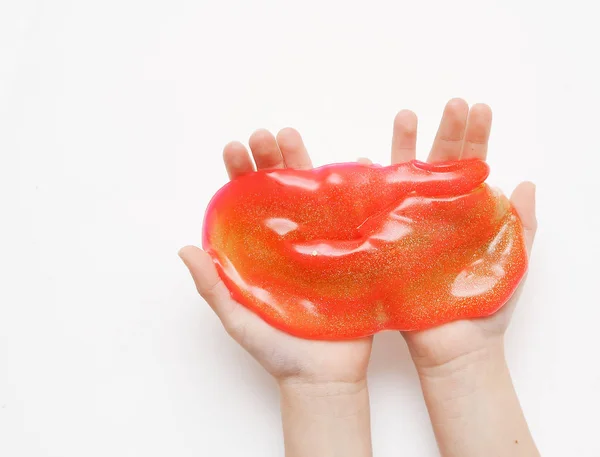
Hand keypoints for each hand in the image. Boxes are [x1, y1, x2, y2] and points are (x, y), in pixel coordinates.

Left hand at [179, 128, 371, 385]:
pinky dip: (358, 191)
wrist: (322, 379)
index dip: (240, 174)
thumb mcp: (238, 319)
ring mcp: (325, 244)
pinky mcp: (354, 254)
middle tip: (263, 136)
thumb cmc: (276, 351)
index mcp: (263, 251)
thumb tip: (184, 249)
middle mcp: (293, 241)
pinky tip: (355, 166)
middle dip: (271, 161)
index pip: (248, 204)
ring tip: (292, 140)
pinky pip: (356, 218)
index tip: (233, 149)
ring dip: (307, 164)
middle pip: (281, 191)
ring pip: (316, 196)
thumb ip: (213, 287)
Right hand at [390, 99, 537, 371]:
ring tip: (407, 116)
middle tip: (452, 103)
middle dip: (447, 130)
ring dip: (405, 145)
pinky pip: (376, 209)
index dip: (475, 136)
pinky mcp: (389, 241)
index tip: (478, 108)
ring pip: (406, 176)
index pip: (471, 166)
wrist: (456, 345)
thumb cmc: (485, 305)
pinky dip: (371, 185)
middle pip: (440, 162)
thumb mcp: (513, 262)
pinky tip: (365, 162)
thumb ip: (522, 225)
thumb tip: (527, 183)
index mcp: (468, 211)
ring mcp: (410, 223)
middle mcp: (436, 211)